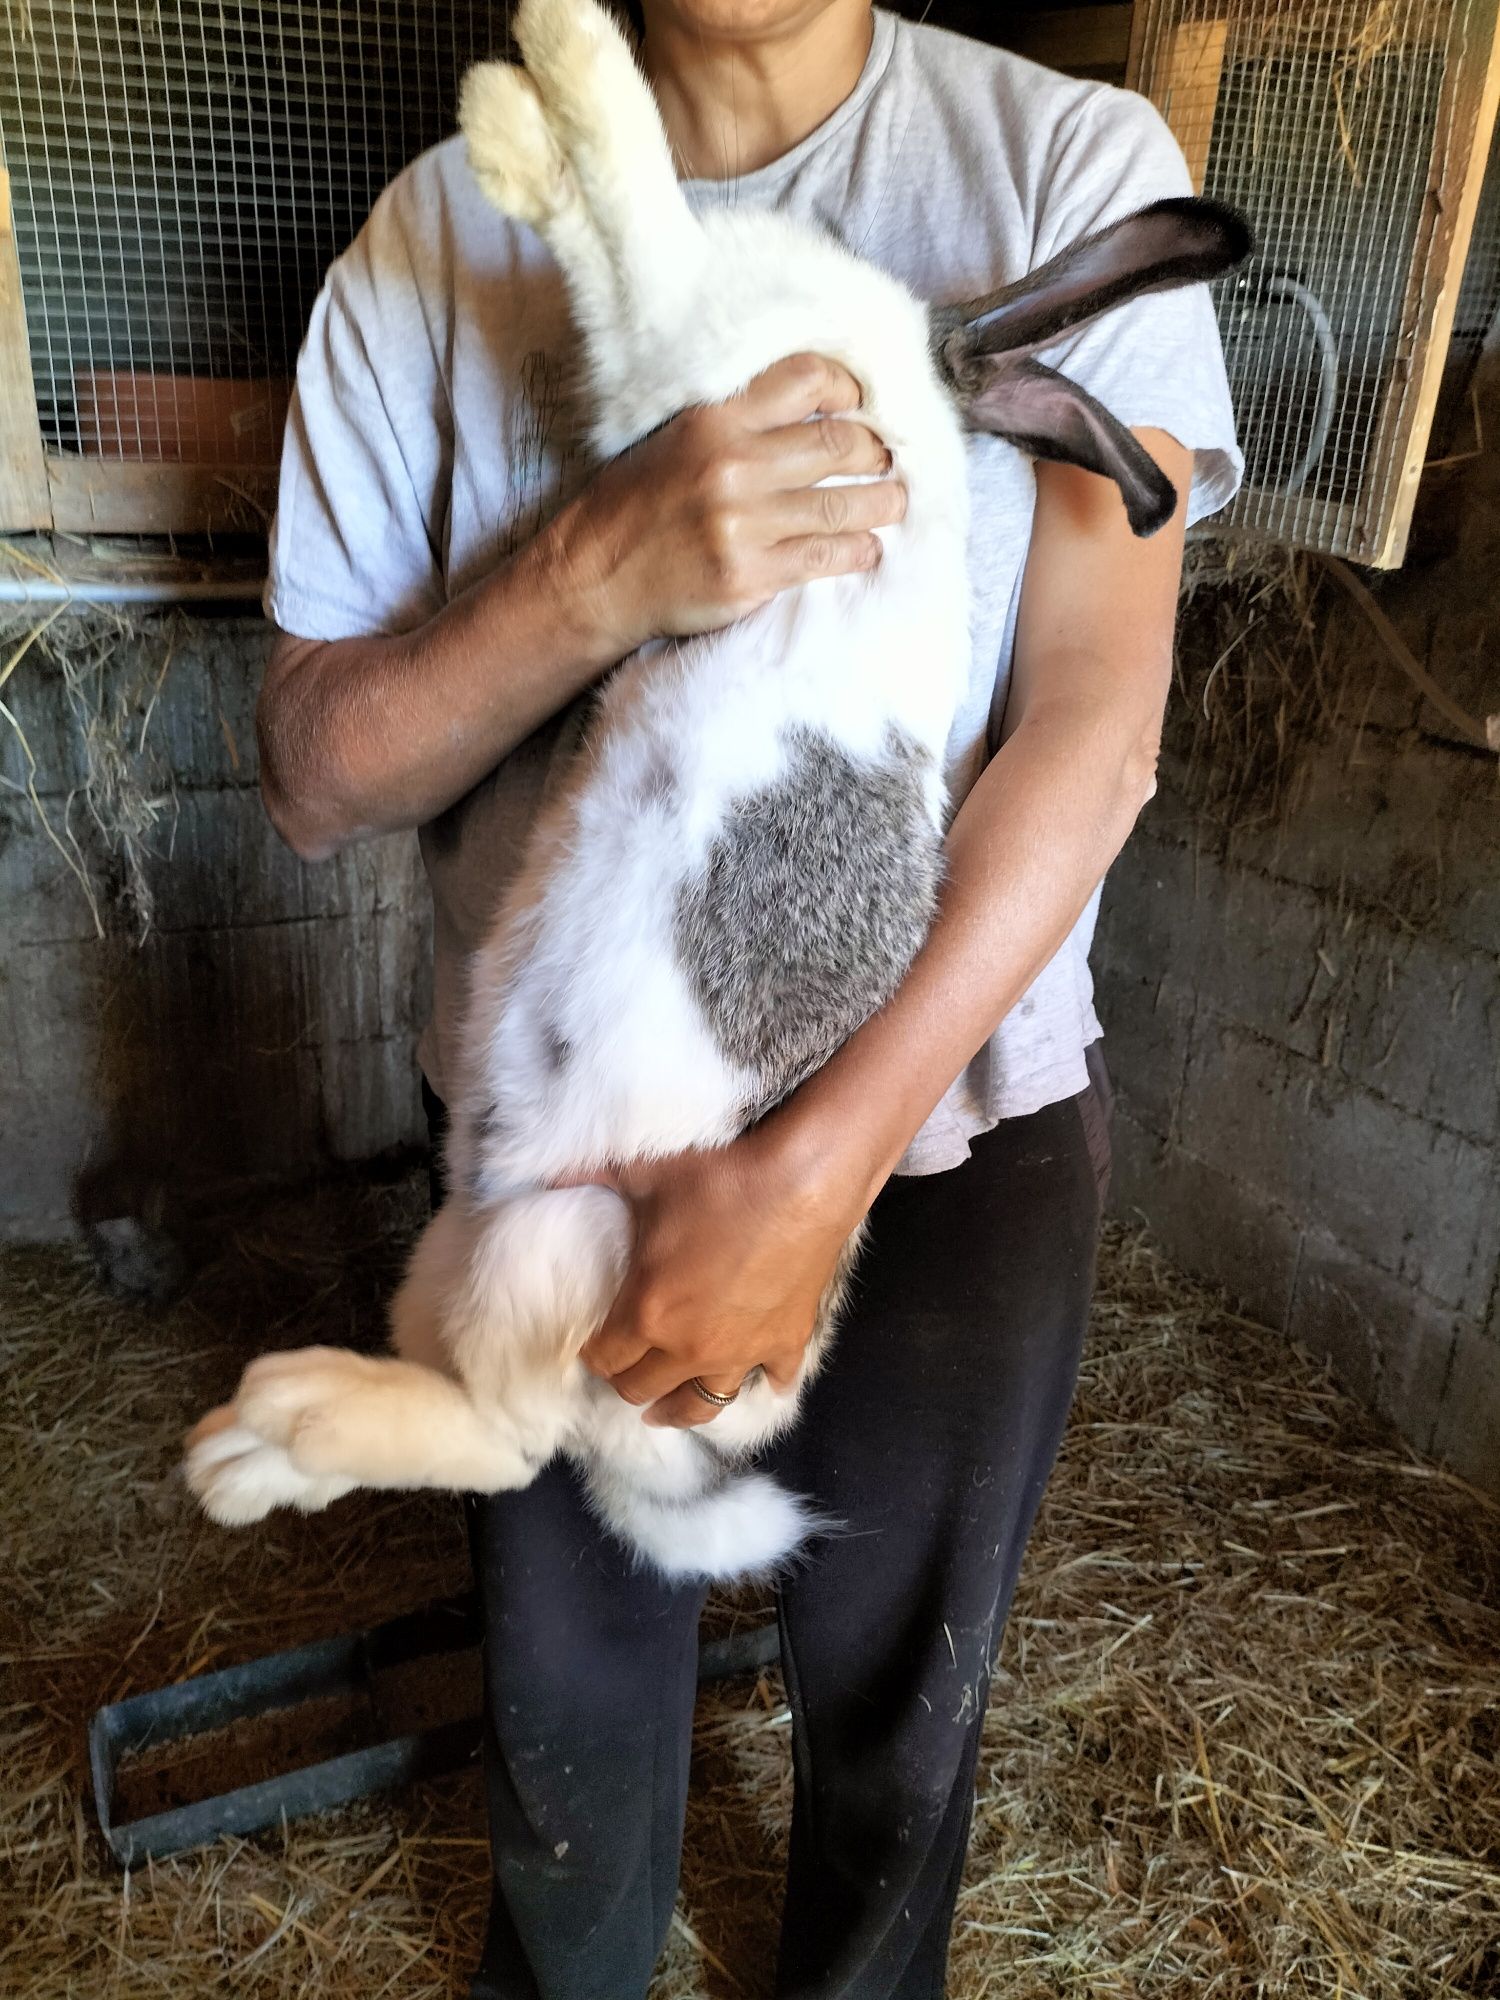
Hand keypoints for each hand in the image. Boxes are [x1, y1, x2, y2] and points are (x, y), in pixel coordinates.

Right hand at [552, 352, 906, 656]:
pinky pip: (825, 557)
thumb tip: (815, 409)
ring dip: (882, 503)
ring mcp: (743, 524)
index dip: (848, 386)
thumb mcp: (676, 438)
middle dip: (876, 450)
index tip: (862, 402)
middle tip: (886, 459)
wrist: (594, 576)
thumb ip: (738, 420)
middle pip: (839, 442)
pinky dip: (858, 550)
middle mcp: (733, 466)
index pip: (806, 379)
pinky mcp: (750, 574)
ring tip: (894, 501)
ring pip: (844, 504)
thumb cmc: (638, 505)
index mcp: (715, 420)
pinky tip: (867, 547)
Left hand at [561, 1116, 870, 1429]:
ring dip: (680, 1408)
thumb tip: (548, 1175)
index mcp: (648, 1314)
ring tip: (668, 1408)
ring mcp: (742, 1352)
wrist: (803, 1182)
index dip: (592, 1355)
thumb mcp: (646, 1174)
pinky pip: (773, 1382)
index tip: (591, 1347)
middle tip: (625, 1367)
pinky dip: (764, 1382)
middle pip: (643, 1389)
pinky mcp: (785, 1343)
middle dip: (627, 1381)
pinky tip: (761, 1381)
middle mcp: (691, 1347)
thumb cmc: (720, 1180)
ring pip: (702, 1405)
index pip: (604, 1359)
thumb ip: (594, 1178)